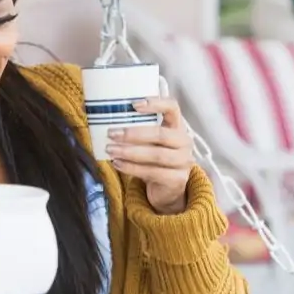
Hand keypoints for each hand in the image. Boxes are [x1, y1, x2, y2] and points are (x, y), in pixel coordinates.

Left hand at [106, 97, 193, 214]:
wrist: (166, 190)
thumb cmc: (154, 161)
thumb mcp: (150, 143)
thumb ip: (138, 131)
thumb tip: (109, 124)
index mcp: (177, 127)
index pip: (173, 108)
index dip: (156, 103)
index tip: (134, 105)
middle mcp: (184, 142)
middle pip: (161, 134)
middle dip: (133, 134)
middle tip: (111, 133)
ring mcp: (183, 161)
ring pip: (157, 155)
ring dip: (130, 152)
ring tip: (111, 150)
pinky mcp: (177, 179)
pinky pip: (153, 172)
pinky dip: (132, 168)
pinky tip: (118, 164)